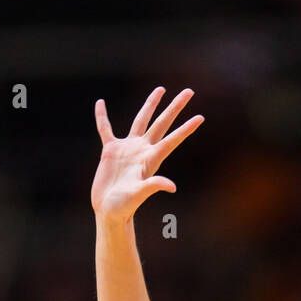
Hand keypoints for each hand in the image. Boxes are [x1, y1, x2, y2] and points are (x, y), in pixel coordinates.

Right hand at [91, 85, 203, 222]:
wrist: (109, 211)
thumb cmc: (125, 206)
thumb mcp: (139, 194)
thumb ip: (154, 186)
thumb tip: (172, 187)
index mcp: (151, 159)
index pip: (172, 139)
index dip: (186, 129)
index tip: (201, 117)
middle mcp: (142, 150)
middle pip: (162, 123)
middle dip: (175, 107)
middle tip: (189, 91)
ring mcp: (127, 149)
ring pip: (141, 120)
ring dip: (150, 105)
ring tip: (161, 90)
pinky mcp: (111, 151)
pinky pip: (105, 129)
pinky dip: (102, 117)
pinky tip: (100, 103)